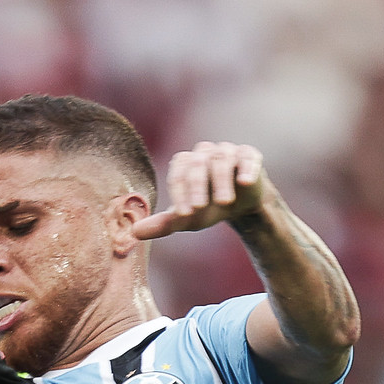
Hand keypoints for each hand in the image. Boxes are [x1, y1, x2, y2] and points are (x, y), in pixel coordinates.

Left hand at [133, 142, 269, 239]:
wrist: (241, 205)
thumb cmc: (209, 208)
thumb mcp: (187, 218)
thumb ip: (162, 224)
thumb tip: (134, 232)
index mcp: (186, 163)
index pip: (178, 173)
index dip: (180, 193)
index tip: (184, 214)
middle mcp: (204, 152)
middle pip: (198, 164)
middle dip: (198, 186)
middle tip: (200, 208)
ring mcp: (228, 151)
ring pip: (221, 160)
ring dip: (221, 181)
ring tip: (224, 202)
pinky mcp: (249, 155)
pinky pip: (247, 158)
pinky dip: (246, 168)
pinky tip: (244, 182)